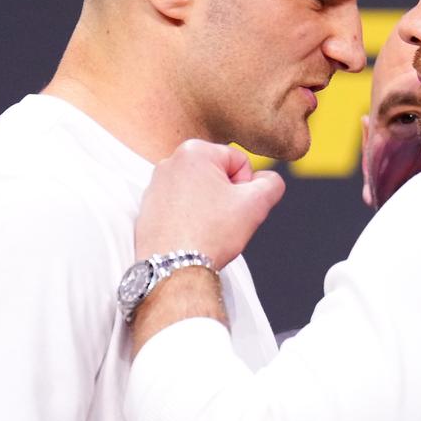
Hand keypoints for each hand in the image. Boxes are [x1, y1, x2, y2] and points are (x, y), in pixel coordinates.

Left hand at [136, 140, 284, 267]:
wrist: (173, 269)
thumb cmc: (210, 234)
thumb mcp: (256, 204)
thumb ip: (272, 183)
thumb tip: (267, 180)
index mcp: (194, 151)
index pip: (241, 162)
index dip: (246, 188)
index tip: (235, 208)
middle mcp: (170, 162)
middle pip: (219, 176)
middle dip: (227, 197)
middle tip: (223, 221)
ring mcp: (155, 185)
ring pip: (201, 192)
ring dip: (210, 209)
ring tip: (206, 230)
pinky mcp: (148, 207)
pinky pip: (181, 208)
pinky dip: (190, 219)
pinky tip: (192, 236)